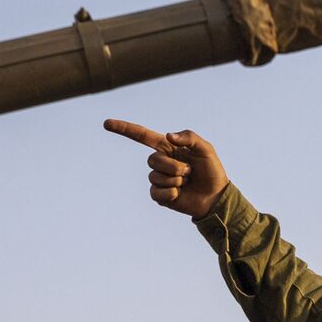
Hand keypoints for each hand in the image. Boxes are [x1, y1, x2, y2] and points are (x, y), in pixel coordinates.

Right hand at [103, 119, 228, 217]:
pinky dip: (171, 194)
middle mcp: (161, 162)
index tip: (107, 123)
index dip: (124, 129)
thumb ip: (189, 137)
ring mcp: (159, 179)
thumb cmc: (212, 171)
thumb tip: (167, 136)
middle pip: (152, 160)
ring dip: (175, 180)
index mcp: (167, 148)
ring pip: (155, 177)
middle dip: (173, 166)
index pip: (142, 136)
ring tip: (187, 182)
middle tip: (189, 171)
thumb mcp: (206, 149)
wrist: (215, 197)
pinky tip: (181, 194)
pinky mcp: (159, 196)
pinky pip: (156, 193)